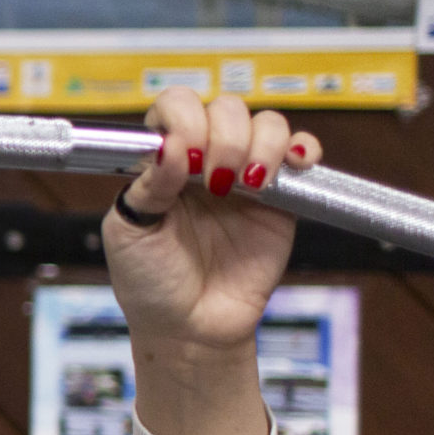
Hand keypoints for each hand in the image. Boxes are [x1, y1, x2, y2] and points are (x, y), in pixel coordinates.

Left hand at [104, 90, 323, 352]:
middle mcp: (203, 160)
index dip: (184, 118)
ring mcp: (243, 175)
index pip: (175, 106)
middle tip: (214, 182)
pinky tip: (293, 164)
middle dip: (222, 137)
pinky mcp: (280, 199)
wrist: (190, 328)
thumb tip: (170, 146)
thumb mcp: (129, 234)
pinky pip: (299, 155)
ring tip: (244, 187)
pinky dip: (303, 148)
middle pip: (225, 108)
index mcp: (162, 161)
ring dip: (260, 144)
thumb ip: (148, 187)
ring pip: (265, 123)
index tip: (184, 154)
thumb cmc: (150, 282)